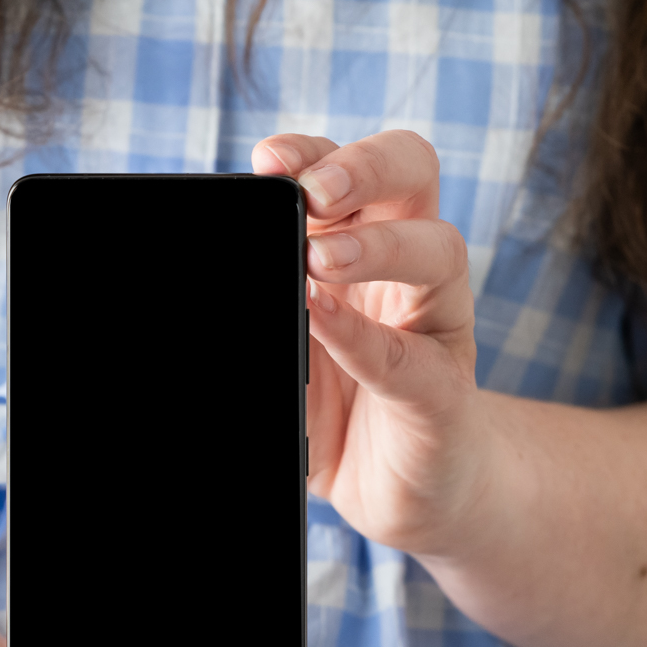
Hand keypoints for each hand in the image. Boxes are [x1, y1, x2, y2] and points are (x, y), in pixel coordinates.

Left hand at [253, 130, 495, 556]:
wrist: (401, 494)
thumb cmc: (338, 408)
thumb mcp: (284, 350)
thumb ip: (259, 311)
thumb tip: (203, 289)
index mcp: (370, 243)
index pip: (353, 168)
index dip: (313, 152)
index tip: (267, 161)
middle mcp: (412, 270)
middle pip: (414, 175)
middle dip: (363, 167)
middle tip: (311, 193)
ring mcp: (436, 330)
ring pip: (440, 253)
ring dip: (377, 246)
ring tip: (318, 259)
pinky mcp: (443, 396)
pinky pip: (414, 359)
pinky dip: (365, 337)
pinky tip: (323, 322)